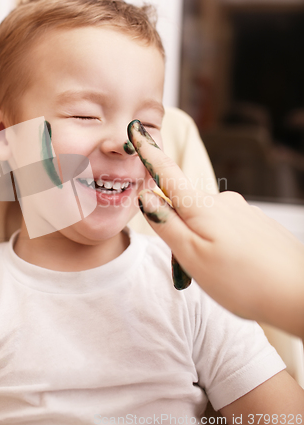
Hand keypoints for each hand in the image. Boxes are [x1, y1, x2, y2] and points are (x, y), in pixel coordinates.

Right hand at [128, 120, 303, 338]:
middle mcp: (223, 201)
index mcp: (201, 207)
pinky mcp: (257, 223)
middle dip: (179, 232)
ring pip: (206, 222)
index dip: (148, 153)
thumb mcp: (192, 255)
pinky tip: (236, 268)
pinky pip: (227, 229)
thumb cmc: (243, 281)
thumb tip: (146, 196)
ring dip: (202, 243)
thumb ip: (166, 224)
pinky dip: (222, 247)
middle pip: (185, 208)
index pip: (166, 173)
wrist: (298, 295)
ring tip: (218, 274)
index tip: (136, 130)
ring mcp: (243, 211)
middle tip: (191, 269)